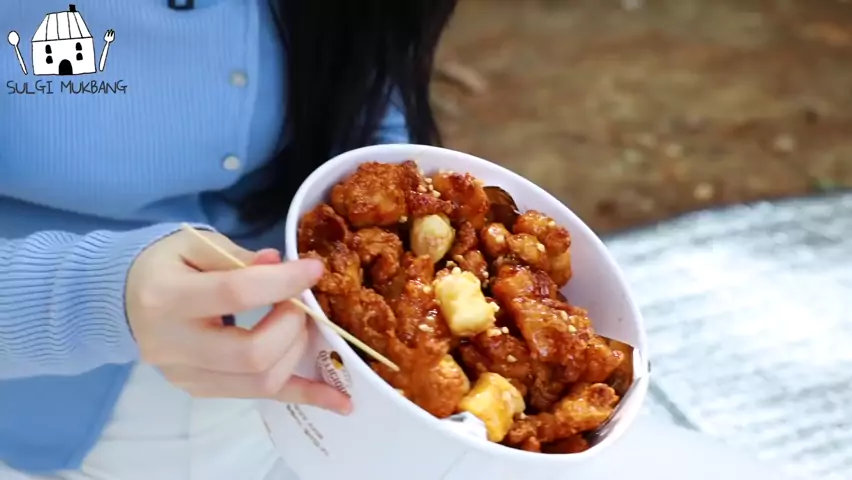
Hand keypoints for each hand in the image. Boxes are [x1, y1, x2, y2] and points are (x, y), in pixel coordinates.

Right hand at [126, 229, 350, 414]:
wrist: (122, 302)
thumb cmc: (163, 265)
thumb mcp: (193, 243)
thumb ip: (237, 255)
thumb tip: (280, 264)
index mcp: (167, 298)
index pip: (236, 293)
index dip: (283, 282)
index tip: (314, 269)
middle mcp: (173, 346)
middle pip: (252, 353)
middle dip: (292, 326)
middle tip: (299, 303)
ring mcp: (187, 376)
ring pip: (260, 381)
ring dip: (296, 352)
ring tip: (298, 326)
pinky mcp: (202, 391)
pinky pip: (262, 397)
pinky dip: (303, 395)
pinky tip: (338, 400)